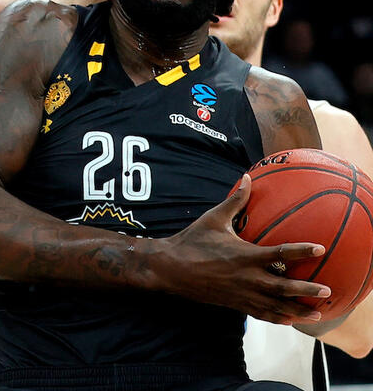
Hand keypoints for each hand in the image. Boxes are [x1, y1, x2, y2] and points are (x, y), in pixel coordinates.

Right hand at [164, 174, 330, 324]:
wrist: (171, 268)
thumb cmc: (192, 240)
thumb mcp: (214, 218)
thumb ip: (235, 200)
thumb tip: (247, 178)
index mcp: (244, 255)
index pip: (280, 253)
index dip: (301, 251)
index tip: (320, 248)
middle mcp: (246, 277)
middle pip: (283, 287)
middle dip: (307, 290)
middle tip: (327, 291)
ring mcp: (240, 293)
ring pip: (274, 306)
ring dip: (296, 310)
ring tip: (316, 315)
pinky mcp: (234, 303)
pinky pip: (259, 314)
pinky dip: (276, 318)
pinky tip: (288, 320)